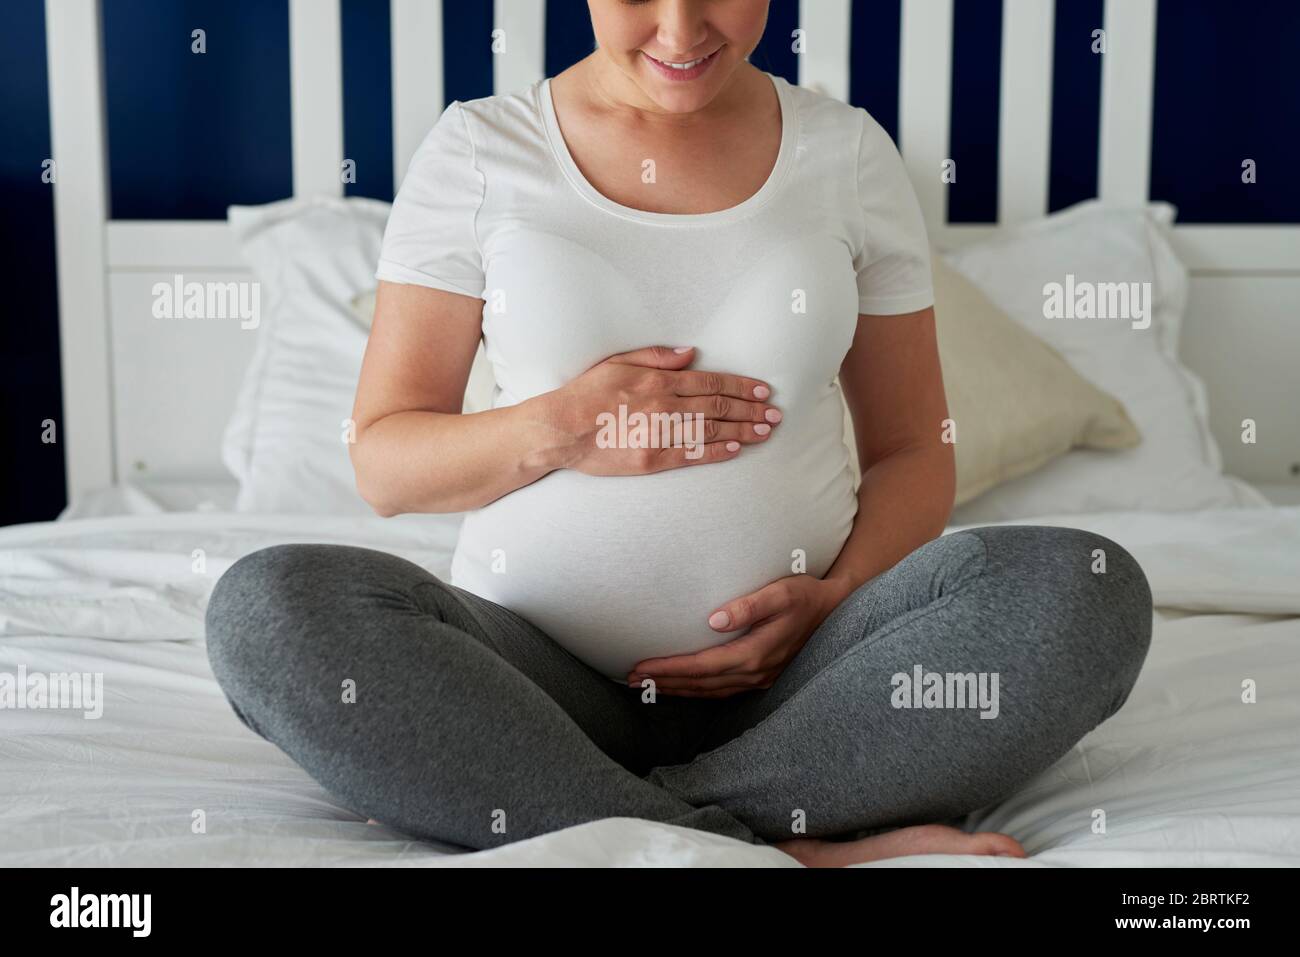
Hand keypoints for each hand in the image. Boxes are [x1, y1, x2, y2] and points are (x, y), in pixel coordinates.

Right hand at [539, 346, 781, 475]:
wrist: (561, 429)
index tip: (763, 390)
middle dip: (752, 409)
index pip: (711, 381)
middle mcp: (665, 406)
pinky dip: (718, 452)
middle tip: (775, 413)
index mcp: (659, 381)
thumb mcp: (618, 362)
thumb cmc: (586, 394)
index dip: (742, 386)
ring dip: (744, 431)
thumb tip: (689, 353)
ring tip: (766, 431)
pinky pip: (693, 455)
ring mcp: (660, 434)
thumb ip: (656, 356)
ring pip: (712, 431)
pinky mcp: (652, 459)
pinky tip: (737, 450)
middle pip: (719, 406)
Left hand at [627, 575, 851, 697]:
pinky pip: (723, 690)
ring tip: (649, 686)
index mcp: (755, 653)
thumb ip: (749, 605)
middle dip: (666, 682)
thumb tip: (714, 619)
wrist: (835, 609)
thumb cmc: (805, 595)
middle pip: (701, 683)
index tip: (640, 667)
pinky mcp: (762, 676)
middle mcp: (756, 672)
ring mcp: (760, 678)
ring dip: (679, 689)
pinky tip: (684, 686)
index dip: (669, 669)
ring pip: (710, 691)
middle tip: (632, 680)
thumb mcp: (781, 592)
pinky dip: (698, 690)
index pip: (701, 666)